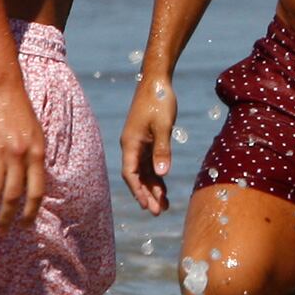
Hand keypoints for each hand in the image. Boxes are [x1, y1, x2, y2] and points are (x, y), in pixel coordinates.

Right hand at [0, 80, 45, 230]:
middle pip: (14, 196)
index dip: (30, 212)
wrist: (2, 90)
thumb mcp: (38, 135)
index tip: (25, 226)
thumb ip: (36, 159)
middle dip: (8, 218)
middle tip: (1, 234)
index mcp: (37, 154)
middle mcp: (20, 156)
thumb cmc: (21, 113)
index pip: (36, 191)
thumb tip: (34, 185)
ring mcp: (0, 152)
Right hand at [120, 78, 175, 215]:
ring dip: (152, 188)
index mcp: (130, 143)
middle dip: (146, 195)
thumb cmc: (159, 101)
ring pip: (144, 172)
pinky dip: (156, 175)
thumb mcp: (163, 126)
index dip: (138, 191)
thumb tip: (162, 174)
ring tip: (163, 206)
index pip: (130, 174)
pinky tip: (164, 187)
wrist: (157, 81)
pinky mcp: (147, 140)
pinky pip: (149, 163)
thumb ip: (162, 150)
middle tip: (157, 213)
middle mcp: (131, 146)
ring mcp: (138, 143)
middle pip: (137, 177)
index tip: (147, 206)